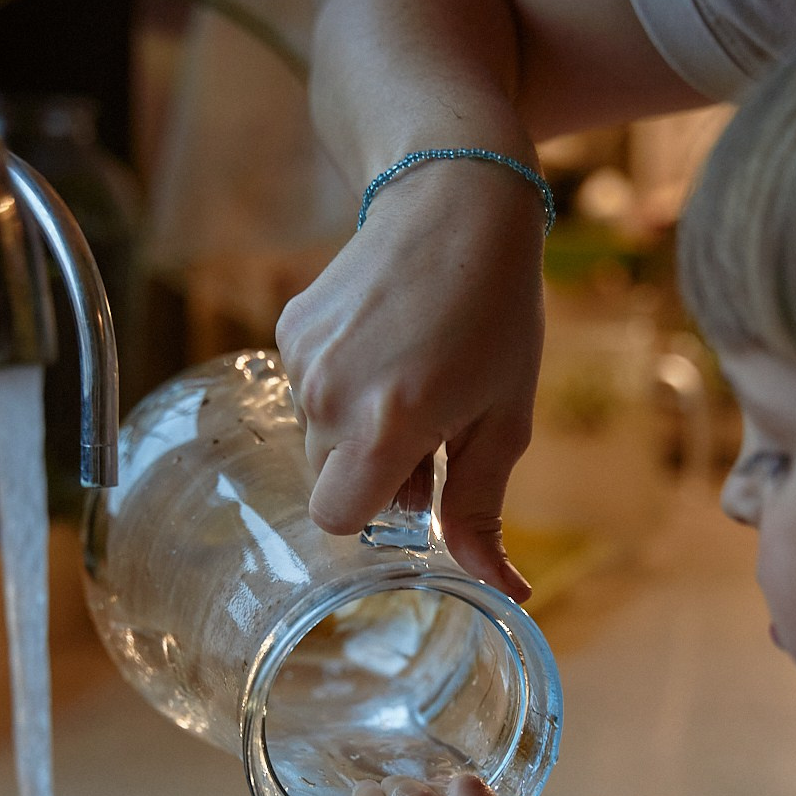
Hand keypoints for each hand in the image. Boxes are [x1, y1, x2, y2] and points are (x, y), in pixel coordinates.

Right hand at [275, 166, 545, 600]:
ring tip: (409, 370)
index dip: (379, 510)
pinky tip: (383, 341)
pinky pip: (306, 388)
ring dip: (357, 425)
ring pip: (315, 435)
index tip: (418, 481)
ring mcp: (301, 357)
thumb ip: (482, 511)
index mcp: (385, 425)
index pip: (339, 518)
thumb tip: (506, 594)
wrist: (456, 201)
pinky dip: (341, 383)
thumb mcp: (503, 420)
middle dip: (373, 468)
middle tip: (431, 419)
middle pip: (327, 480)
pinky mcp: (289, 326)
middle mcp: (329, 394)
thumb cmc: (496, 315)